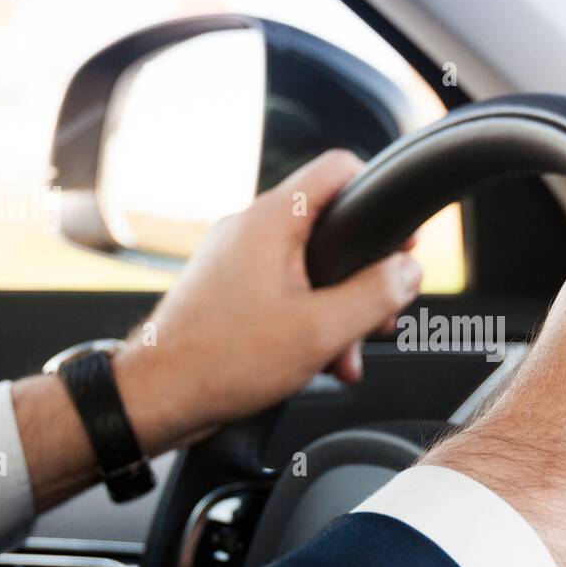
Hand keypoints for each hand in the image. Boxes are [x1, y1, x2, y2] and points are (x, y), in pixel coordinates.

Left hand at [115, 149, 423, 452]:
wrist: (156, 397)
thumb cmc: (223, 361)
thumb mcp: (322, 330)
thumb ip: (376, 294)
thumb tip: (408, 271)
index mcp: (271, 220)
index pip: (339, 168)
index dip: (379, 194)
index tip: (398, 236)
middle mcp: (249, 229)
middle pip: (330, 228)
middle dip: (364, 276)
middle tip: (380, 314)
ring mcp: (234, 258)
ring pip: (309, 267)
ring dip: (338, 309)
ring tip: (346, 354)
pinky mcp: (226, 288)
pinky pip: (283, 290)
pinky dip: (307, 319)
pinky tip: (318, 361)